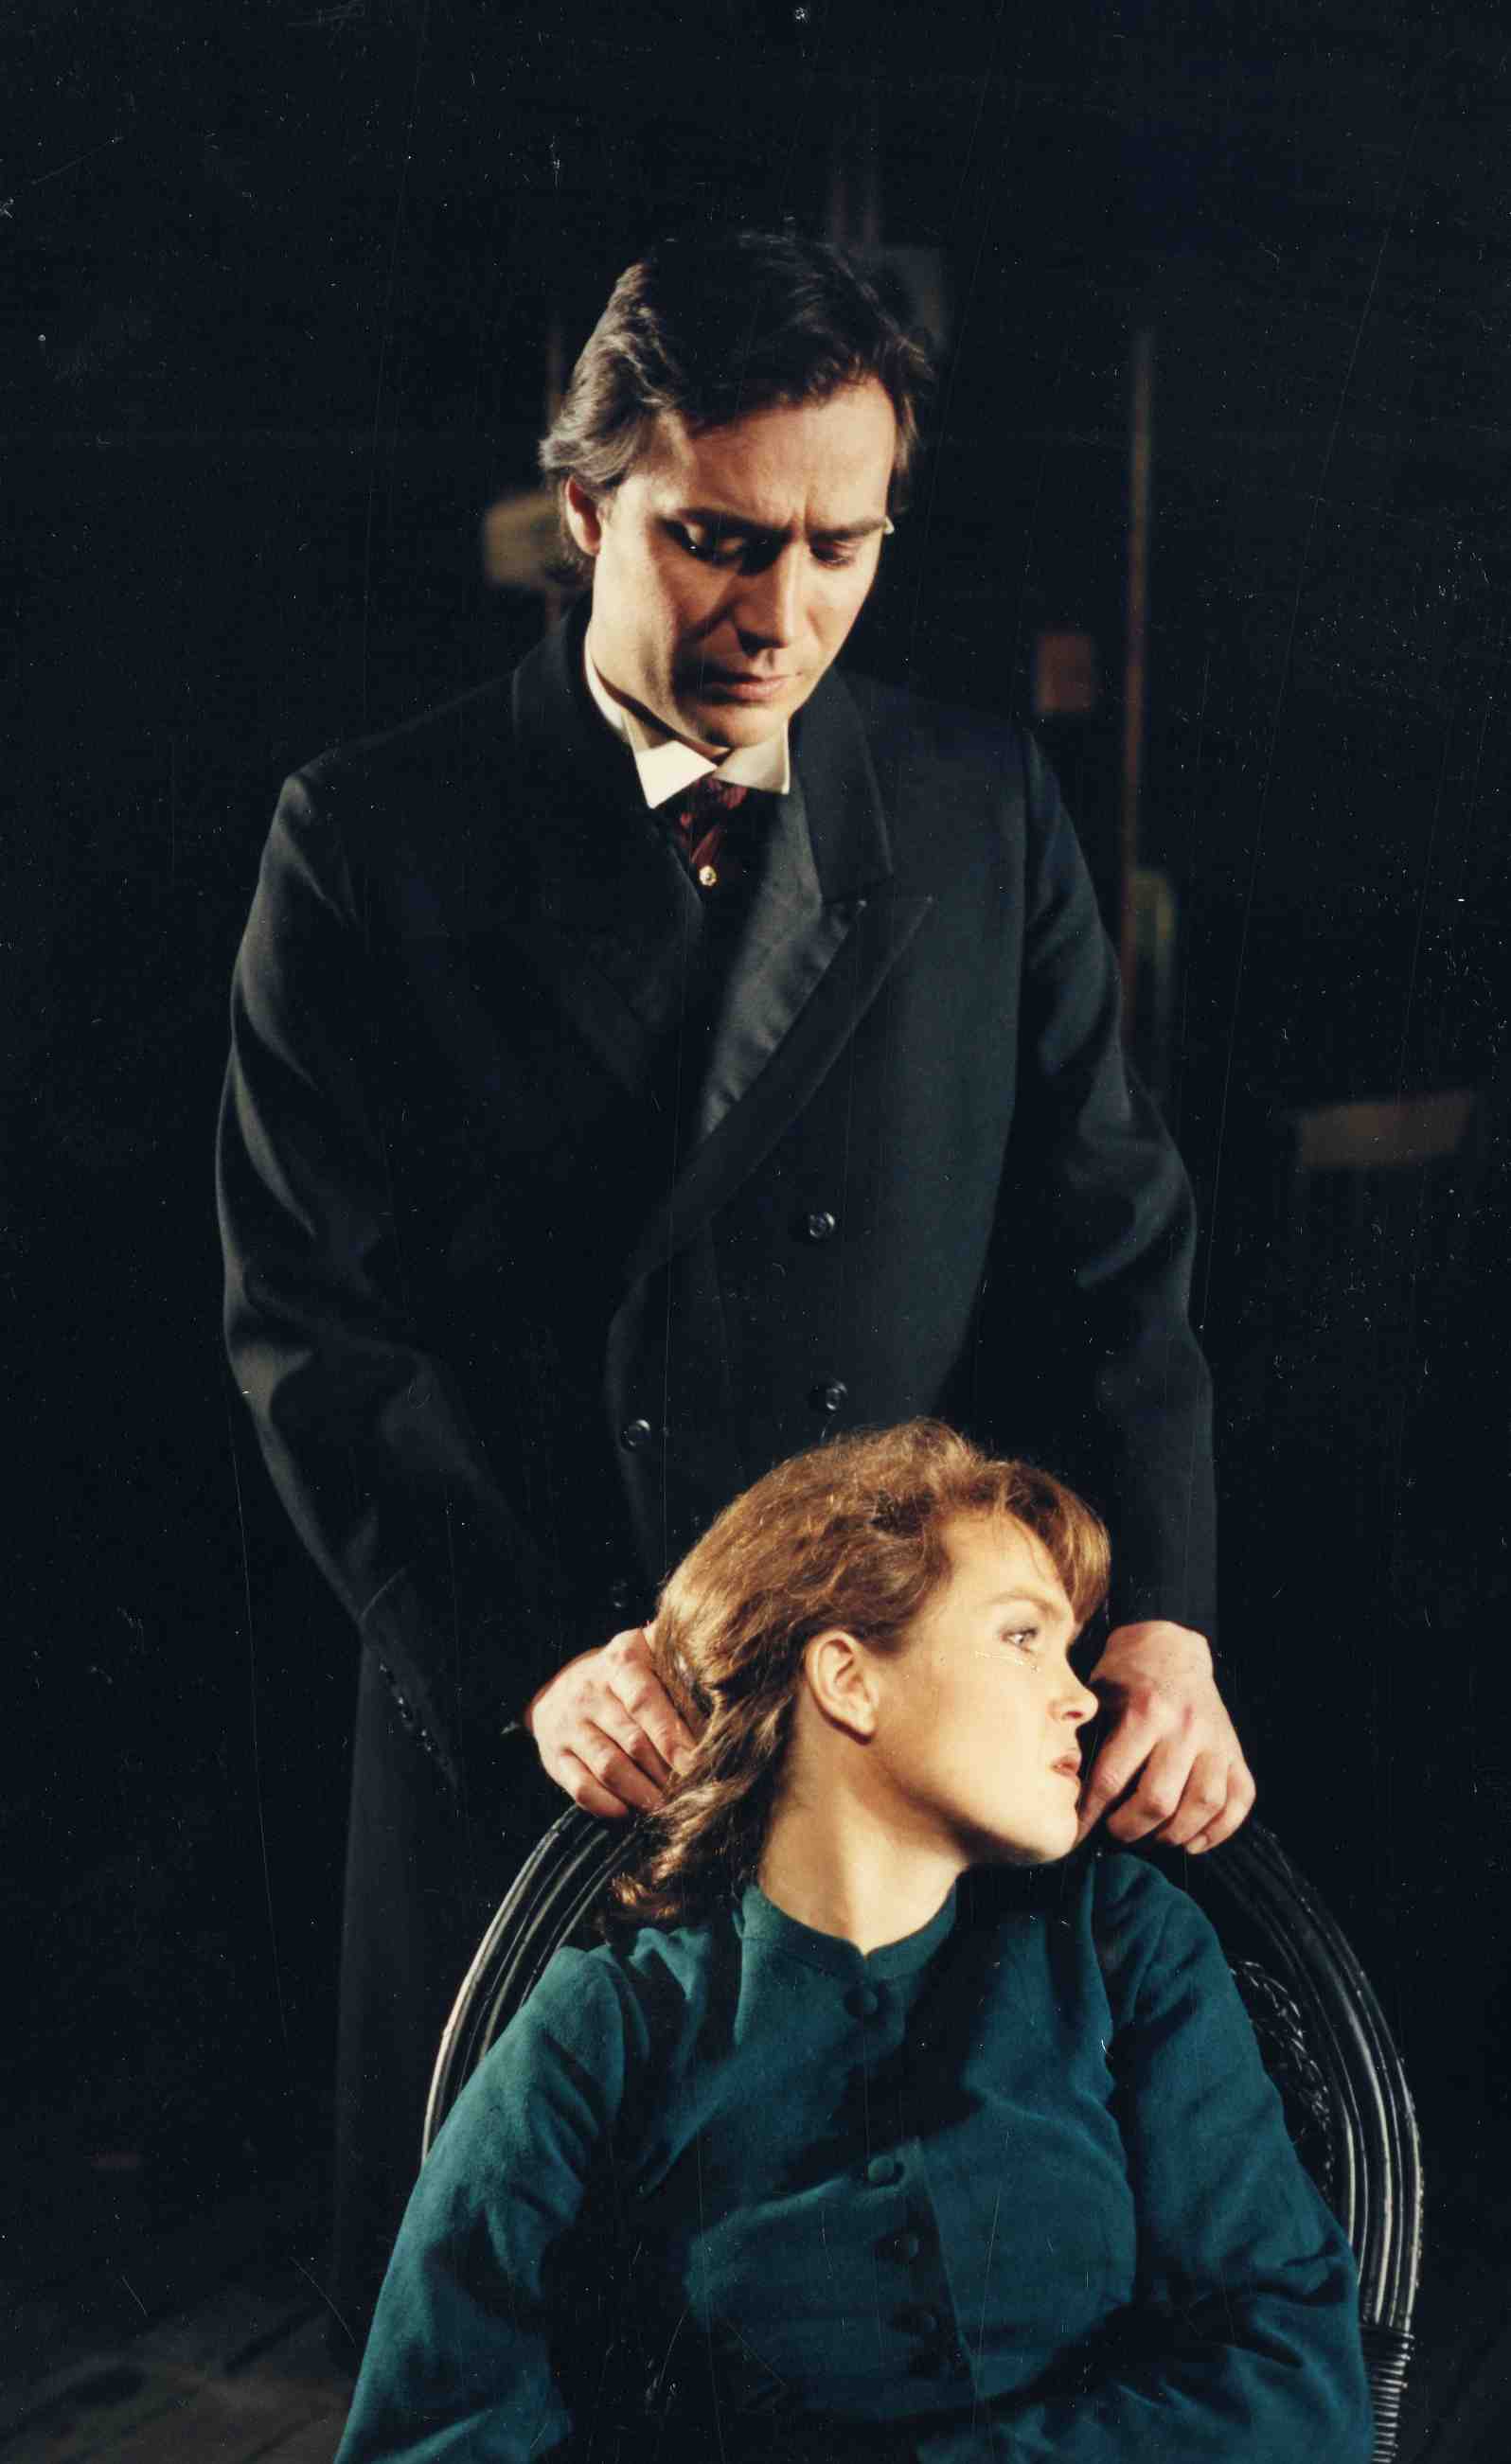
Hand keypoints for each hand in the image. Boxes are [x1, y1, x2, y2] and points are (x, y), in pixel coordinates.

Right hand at [523, 1627, 698, 1818]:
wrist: (559, 1688)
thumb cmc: (624, 1677)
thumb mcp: (648, 1654)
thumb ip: (681, 1661)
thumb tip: (730, 1677)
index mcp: (621, 1660)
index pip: (645, 1702)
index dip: (672, 1737)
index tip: (698, 1764)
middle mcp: (590, 1691)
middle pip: (633, 1741)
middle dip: (666, 1773)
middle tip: (693, 1794)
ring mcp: (569, 1725)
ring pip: (610, 1767)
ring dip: (643, 1794)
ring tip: (668, 1808)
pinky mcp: (554, 1756)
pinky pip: (580, 1788)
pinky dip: (606, 1805)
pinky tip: (629, 1813)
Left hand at [1076, 1620, 1254, 1852]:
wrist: (1171, 1645)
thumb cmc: (1125, 1673)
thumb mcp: (1097, 1694)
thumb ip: (1087, 1737)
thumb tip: (1068, 1787)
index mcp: (1145, 1713)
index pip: (1112, 1779)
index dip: (1091, 1813)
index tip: (1077, 1832)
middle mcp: (1185, 1728)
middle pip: (1159, 1800)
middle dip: (1131, 1829)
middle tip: (1116, 1832)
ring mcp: (1216, 1741)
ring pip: (1204, 1805)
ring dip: (1175, 1834)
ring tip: (1153, 1838)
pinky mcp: (1236, 1750)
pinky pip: (1240, 1799)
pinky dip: (1220, 1829)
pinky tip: (1194, 1841)